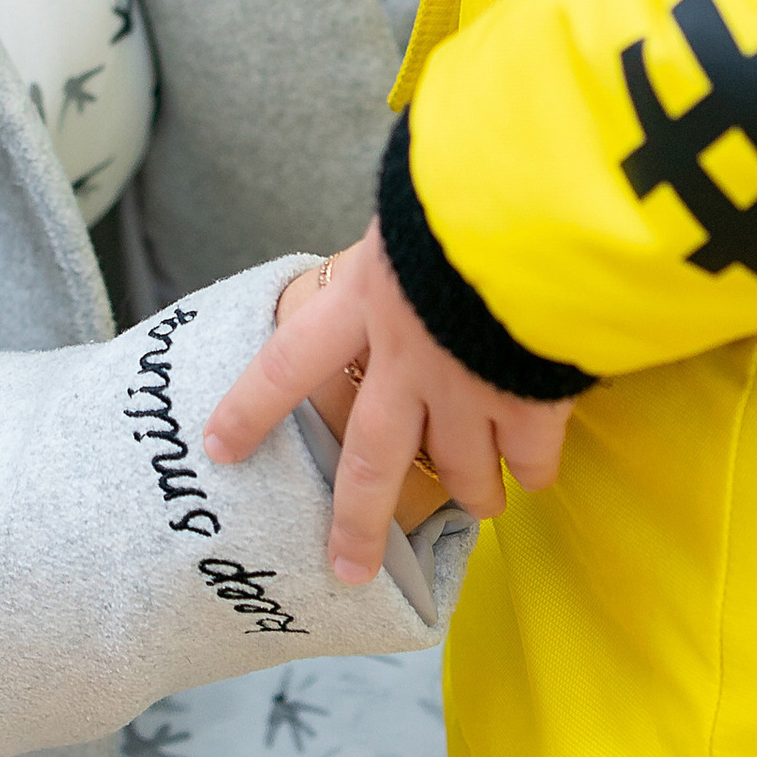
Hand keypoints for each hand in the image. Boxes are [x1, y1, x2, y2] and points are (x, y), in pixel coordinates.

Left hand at [208, 228, 575, 587]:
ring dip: (471, 495)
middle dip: (356, 522)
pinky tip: (533, 474)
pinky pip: (529, 460)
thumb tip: (410, 230)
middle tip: (347, 569)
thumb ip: (400, 242)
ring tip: (480, 506)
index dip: (250, 409)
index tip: (217, 448)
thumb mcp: (409, 203)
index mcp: (362, 299)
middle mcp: (406, 356)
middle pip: (371, 459)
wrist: (538, 209)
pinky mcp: (531, 399)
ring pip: (461, 472)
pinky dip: (531, 471)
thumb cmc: (469, 186)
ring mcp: (468, 386)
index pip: (285, 364)